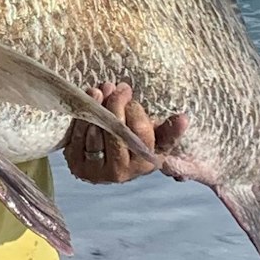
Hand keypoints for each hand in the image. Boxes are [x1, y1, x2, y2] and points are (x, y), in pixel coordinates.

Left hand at [63, 83, 186, 183]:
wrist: (108, 164)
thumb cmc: (136, 146)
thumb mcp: (157, 140)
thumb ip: (170, 130)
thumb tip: (184, 118)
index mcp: (145, 164)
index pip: (141, 134)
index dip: (135, 112)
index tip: (132, 99)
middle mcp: (121, 172)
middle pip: (116, 133)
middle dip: (115, 105)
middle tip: (116, 87)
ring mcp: (96, 172)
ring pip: (95, 134)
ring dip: (96, 108)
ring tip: (99, 91)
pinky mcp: (76, 166)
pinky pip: (76, 138)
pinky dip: (81, 118)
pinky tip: (87, 102)